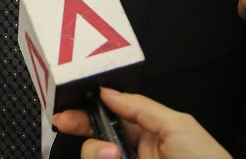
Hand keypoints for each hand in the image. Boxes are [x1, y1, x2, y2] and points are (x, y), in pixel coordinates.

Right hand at [53, 88, 230, 158]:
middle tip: (67, 124)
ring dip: (96, 152)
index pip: (109, 118)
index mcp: (148, 133)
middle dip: (82, 129)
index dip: (87, 112)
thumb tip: (109, 92)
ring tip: (113, 155)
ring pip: (95, 156)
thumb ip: (140, 107)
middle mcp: (134, 154)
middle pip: (95, 139)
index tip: (68, 111)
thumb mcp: (177, 125)